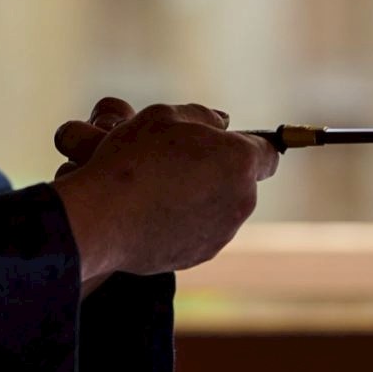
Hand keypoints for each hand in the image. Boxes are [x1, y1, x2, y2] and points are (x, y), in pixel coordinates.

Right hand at [50, 102, 279, 280]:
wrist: (103, 216)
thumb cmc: (133, 159)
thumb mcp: (164, 116)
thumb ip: (203, 115)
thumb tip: (223, 123)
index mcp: (239, 161)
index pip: (268, 153)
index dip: (247, 146)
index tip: (224, 146)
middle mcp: (240, 200)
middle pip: (241, 182)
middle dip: (217, 172)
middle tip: (176, 164)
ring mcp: (222, 232)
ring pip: (219, 208)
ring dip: (200, 198)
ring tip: (157, 189)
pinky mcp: (200, 255)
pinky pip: (199, 232)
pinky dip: (183, 223)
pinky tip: (151, 212)